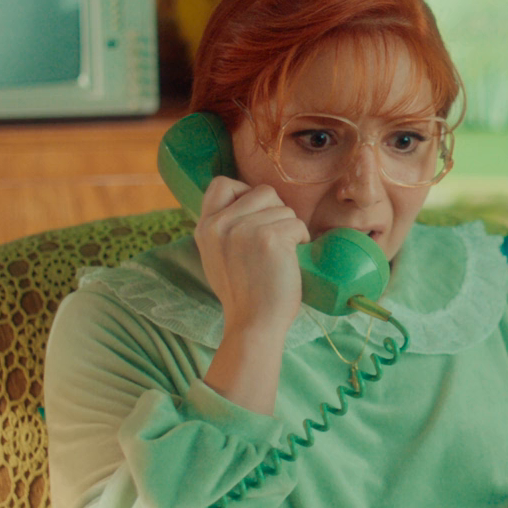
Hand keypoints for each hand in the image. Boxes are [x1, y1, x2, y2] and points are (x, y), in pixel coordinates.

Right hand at [193, 176, 308, 337]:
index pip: (221, 183)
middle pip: (262, 191)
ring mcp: (244, 229)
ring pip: (283, 208)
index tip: (255, 215)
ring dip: (290, 228)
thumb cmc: (243, 293)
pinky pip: (297, 223)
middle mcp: (221, 224)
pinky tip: (291, 258)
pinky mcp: (270, 238)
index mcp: (205, 227)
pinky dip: (302, 239)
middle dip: (276, 211)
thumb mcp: (217, 255)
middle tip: (275, 240)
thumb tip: (245, 201)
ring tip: (281, 254)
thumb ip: (224, 228)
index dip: (244, 192)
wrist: (253, 324)